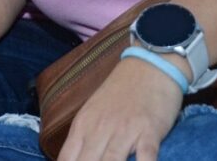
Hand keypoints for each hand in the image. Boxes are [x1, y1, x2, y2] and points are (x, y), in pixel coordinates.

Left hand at [57, 58, 183, 160]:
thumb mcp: (93, 111)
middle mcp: (99, 129)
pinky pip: (144, 156)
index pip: (67, 160)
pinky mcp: (148, 131)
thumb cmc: (121, 92)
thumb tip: (72, 160)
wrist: (149, 65)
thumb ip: (84, 138)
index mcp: (83, 125)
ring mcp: (124, 130)